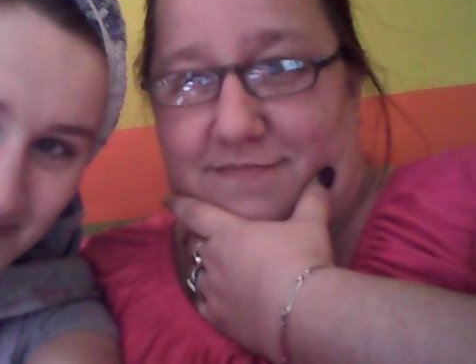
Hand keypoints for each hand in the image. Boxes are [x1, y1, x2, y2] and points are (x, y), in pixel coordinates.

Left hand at [169, 175, 334, 358]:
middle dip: (199, 238)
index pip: (195, 212)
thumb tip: (323, 174)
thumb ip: (313, 198)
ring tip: (215, 269)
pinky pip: (203, 303)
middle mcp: (213, 258)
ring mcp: (213, 290)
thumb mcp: (311, 224)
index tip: (168, 199)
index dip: (180, 203)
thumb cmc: (302, 260)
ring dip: (204, 268)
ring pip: (197, 274)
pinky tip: (216, 299)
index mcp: (228, 232)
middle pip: (195, 243)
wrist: (303, 312)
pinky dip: (207, 297)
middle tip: (205, 236)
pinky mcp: (218, 317)